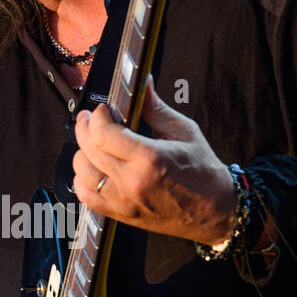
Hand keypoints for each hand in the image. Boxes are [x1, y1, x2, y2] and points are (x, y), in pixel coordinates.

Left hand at [72, 76, 236, 244]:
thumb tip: (143, 82)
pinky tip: (94, 168)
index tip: (104, 109)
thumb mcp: (183, 131)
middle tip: (91, 119)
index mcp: (150, 158)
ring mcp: (123, 201)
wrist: (215, 211)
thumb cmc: (203, 171)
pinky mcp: (120, 214)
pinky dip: (82, 180)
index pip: (102, 133)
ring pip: (81, 172)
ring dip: (83, 153)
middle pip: (88, 150)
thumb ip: (155, 107)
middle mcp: (132, 182)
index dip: (97, 116)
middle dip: (85, 128)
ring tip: (93, 143)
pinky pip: (85, 197)